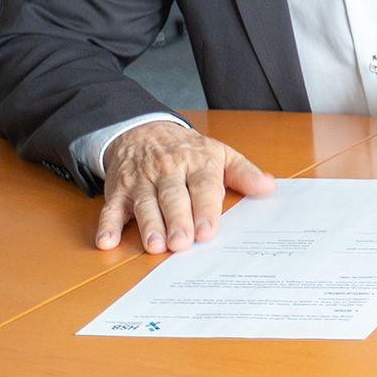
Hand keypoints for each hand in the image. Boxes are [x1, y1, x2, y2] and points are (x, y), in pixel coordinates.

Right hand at [97, 122, 275, 252]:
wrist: (143, 130)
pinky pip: (111, 207)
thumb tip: (269, 188)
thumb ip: (244, 173)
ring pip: (144, 203)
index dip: (205, 209)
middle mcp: (168, 171)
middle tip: (182, 243)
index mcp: (197, 163)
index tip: (208, 231)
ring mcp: (141, 181)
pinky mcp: (118, 190)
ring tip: (154, 246)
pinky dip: (107, 224)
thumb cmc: (188, 150)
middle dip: (177, 220)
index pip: (203, 186)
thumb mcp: (221, 154)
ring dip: (148, 225)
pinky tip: (107, 240)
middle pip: (172, 197)